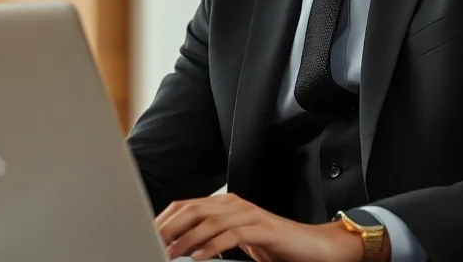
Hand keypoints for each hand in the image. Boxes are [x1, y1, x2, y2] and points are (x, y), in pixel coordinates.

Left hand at [155, 193, 364, 261]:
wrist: (315, 248)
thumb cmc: (275, 247)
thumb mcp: (237, 242)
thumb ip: (211, 240)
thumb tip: (179, 248)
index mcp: (226, 205)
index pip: (186, 206)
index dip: (164, 219)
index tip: (146, 235)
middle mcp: (235, 205)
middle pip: (193, 209)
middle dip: (169, 227)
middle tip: (152, 243)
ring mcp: (251, 215)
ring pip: (210, 221)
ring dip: (187, 239)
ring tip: (171, 253)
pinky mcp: (265, 229)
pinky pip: (234, 235)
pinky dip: (213, 246)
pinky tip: (200, 257)